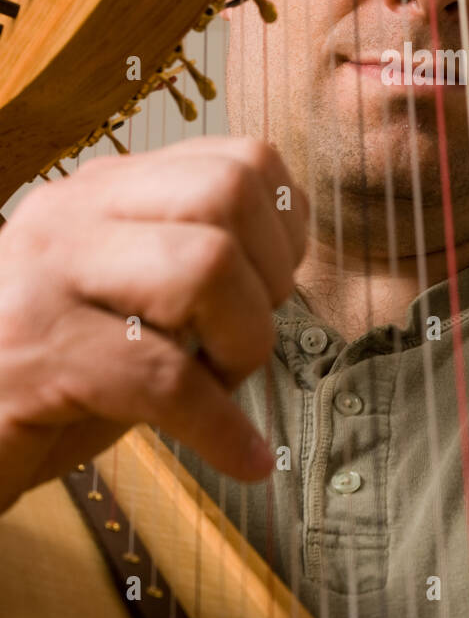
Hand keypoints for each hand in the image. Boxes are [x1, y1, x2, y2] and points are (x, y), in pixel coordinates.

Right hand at [0, 136, 306, 512]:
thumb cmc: (41, 378)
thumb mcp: (119, 302)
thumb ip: (185, 267)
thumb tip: (286, 273)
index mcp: (103, 191)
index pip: (240, 159)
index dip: (285, 229)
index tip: (273, 288)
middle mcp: (73, 214)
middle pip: (228, 191)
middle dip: (270, 275)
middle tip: (243, 339)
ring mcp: (47, 277)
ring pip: (204, 266)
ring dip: (242, 341)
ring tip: (221, 386)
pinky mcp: (34, 357)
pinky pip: (164, 379)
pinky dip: (220, 426)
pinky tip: (240, 457)